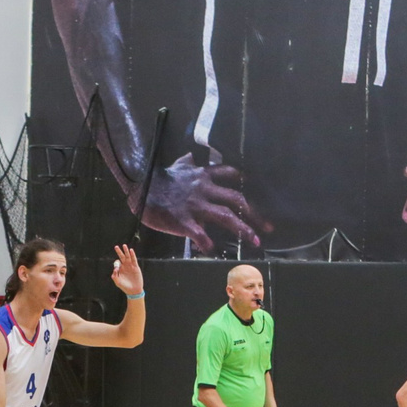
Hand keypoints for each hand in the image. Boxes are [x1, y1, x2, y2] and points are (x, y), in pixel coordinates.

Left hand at [110, 243, 145, 297]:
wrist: (134, 290)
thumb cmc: (125, 287)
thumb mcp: (118, 282)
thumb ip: (115, 276)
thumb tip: (115, 269)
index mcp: (120, 269)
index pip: (117, 262)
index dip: (116, 263)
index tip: (117, 268)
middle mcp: (125, 266)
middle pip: (122, 257)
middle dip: (119, 252)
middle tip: (116, 247)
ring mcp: (130, 266)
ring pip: (128, 257)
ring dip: (126, 251)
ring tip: (124, 245)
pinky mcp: (136, 267)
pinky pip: (134, 259)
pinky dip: (132, 255)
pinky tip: (131, 250)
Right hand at [141, 146, 264, 253]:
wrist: (139, 186)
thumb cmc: (157, 178)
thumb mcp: (176, 166)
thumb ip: (187, 163)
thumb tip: (191, 155)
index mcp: (203, 176)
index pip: (231, 175)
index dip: (247, 184)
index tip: (258, 196)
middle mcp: (204, 189)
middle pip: (237, 199)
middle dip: (255, 214)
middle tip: (267, 228)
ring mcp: (195, 205)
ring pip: (226, 216)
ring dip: (243, 229)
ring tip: (254, 242)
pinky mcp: (183, 220)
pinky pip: (200, 234)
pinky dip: (208, 243)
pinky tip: (213, 251)